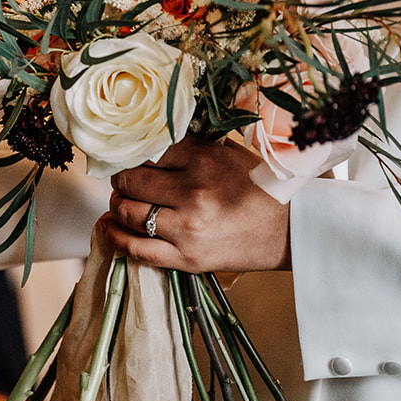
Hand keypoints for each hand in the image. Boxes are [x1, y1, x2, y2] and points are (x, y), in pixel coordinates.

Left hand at [100, 139, 290, 272]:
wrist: (290, 231)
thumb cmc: (258, 188)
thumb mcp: (227, 154)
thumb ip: (188, 148)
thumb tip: (145, 142)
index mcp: (203, 160)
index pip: (145, 152)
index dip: (133, 155)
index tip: (130, 159)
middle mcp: (192, 192)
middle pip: (129, 182)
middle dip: (121, 181)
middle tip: (123, 182)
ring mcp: (187, 228)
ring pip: (128, 213)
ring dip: (117, 206)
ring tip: (121, 202)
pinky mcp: (187, 258)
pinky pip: (137, 248)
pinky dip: (116, 236)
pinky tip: (110, 227)